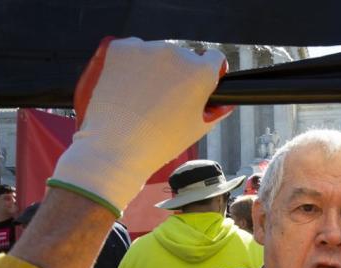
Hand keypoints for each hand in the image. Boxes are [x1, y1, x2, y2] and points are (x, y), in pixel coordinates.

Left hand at [48, 37, 233, 215]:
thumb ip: (215, 111)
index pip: (215, 58)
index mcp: (201, 72)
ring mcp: (146, 48)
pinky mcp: (120, 48)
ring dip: (155, 67)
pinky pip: (132, 51)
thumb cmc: (160, 142)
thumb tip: (224, 103)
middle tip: (166, 99)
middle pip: (184, 56)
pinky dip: (131, 64)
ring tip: (143, 96)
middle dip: (180, 72)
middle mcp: (176, 53)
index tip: (200, 84)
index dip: (210, 73)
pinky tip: (128, 86)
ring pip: (157, 53)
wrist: (116, 146)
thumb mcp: (198, 129)